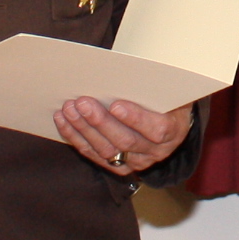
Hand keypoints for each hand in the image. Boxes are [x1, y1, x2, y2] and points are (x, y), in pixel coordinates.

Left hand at [55, 97, 192, 175]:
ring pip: (107, 151)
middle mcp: (156, 151)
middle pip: (125, 141)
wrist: (169, 121)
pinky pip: (95, 155)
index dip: (136, 118)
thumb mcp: (167, 90)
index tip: (116, 105)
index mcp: (174, 130)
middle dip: (100, 122)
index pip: (157, 129)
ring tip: (69, 109)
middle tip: (82, 103)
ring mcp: (136, 161)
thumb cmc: (165, 98)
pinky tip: (64, 121)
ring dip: (84, 129)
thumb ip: (151, 86)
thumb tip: (121, 72)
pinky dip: (77, 138)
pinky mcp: (119, 166)